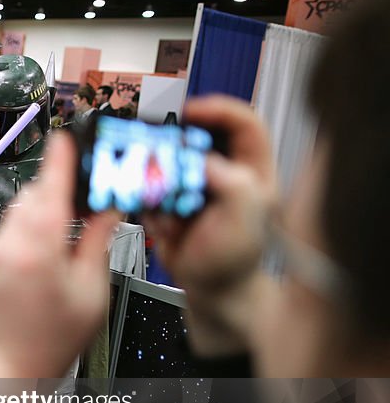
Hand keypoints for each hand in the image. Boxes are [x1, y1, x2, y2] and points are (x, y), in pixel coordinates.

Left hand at [0, 133, 117, 382]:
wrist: (15, 364)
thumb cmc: (56, 337)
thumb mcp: (92, 289)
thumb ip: (97, 241)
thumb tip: (108, 207)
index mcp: (39, 252)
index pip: (50, 192)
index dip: (59, 161)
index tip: (65, 139)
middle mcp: (9, 247)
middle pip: (34, 197)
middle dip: (57, 187)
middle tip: (83, 191)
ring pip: (19, 211)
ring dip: (42, 207)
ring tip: (67, 224)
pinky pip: (8, 229)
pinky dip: (27, 225)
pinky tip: (46, 243)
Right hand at [142, 96, 278, 353]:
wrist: (210, 292)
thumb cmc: (234, 261)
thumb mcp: (244, 217)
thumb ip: (230, 181)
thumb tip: (200, 158)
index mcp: (252, 169)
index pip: (242, 121)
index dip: (217, 109)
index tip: (190, 111)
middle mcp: (223, 171)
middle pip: (197, 135)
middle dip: (175, 142)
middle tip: (158, 146)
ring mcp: (196, 185)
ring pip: (169, 159)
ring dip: (159, 176)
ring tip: (162, 198)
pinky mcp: (172, 199)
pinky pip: (152, 186)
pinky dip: (151, 201)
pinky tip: (164, 224)